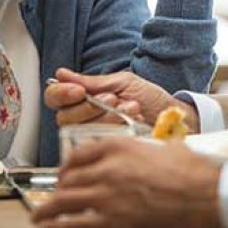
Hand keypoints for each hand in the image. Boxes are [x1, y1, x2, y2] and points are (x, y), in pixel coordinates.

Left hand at [32, 136, 222, 227]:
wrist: (206, 194)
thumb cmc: (191, 170)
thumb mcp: (160, 147)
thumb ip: (138, 151)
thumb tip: (133, 159)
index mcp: (119, 145)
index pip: (80, 153)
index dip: (67, 165)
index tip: (64, 172)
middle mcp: (107, 168)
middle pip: (69, 177)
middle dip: (58, 188)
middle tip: (53, 195)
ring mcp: (107, 196)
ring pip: (64, 200)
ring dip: (47, 209)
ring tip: (39, 215)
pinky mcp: (112, 222)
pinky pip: (74, 224)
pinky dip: (56, 227)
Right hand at [44, 68, 198, 131]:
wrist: (173, 117)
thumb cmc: (149, 99)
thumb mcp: (122, 83)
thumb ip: (92, 82)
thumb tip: (61, 74)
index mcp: (82, 98)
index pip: (54, 97)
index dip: (62, 94)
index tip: (79, 91)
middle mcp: (82, 119)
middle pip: (65, 117)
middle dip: (91, 107)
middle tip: (113, 99)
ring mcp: (93, 137)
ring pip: (82, 131)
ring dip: (108, 116)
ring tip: (130, 107)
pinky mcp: (105, 153)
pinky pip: (99, 144)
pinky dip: (118, 129)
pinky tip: (132, 121)